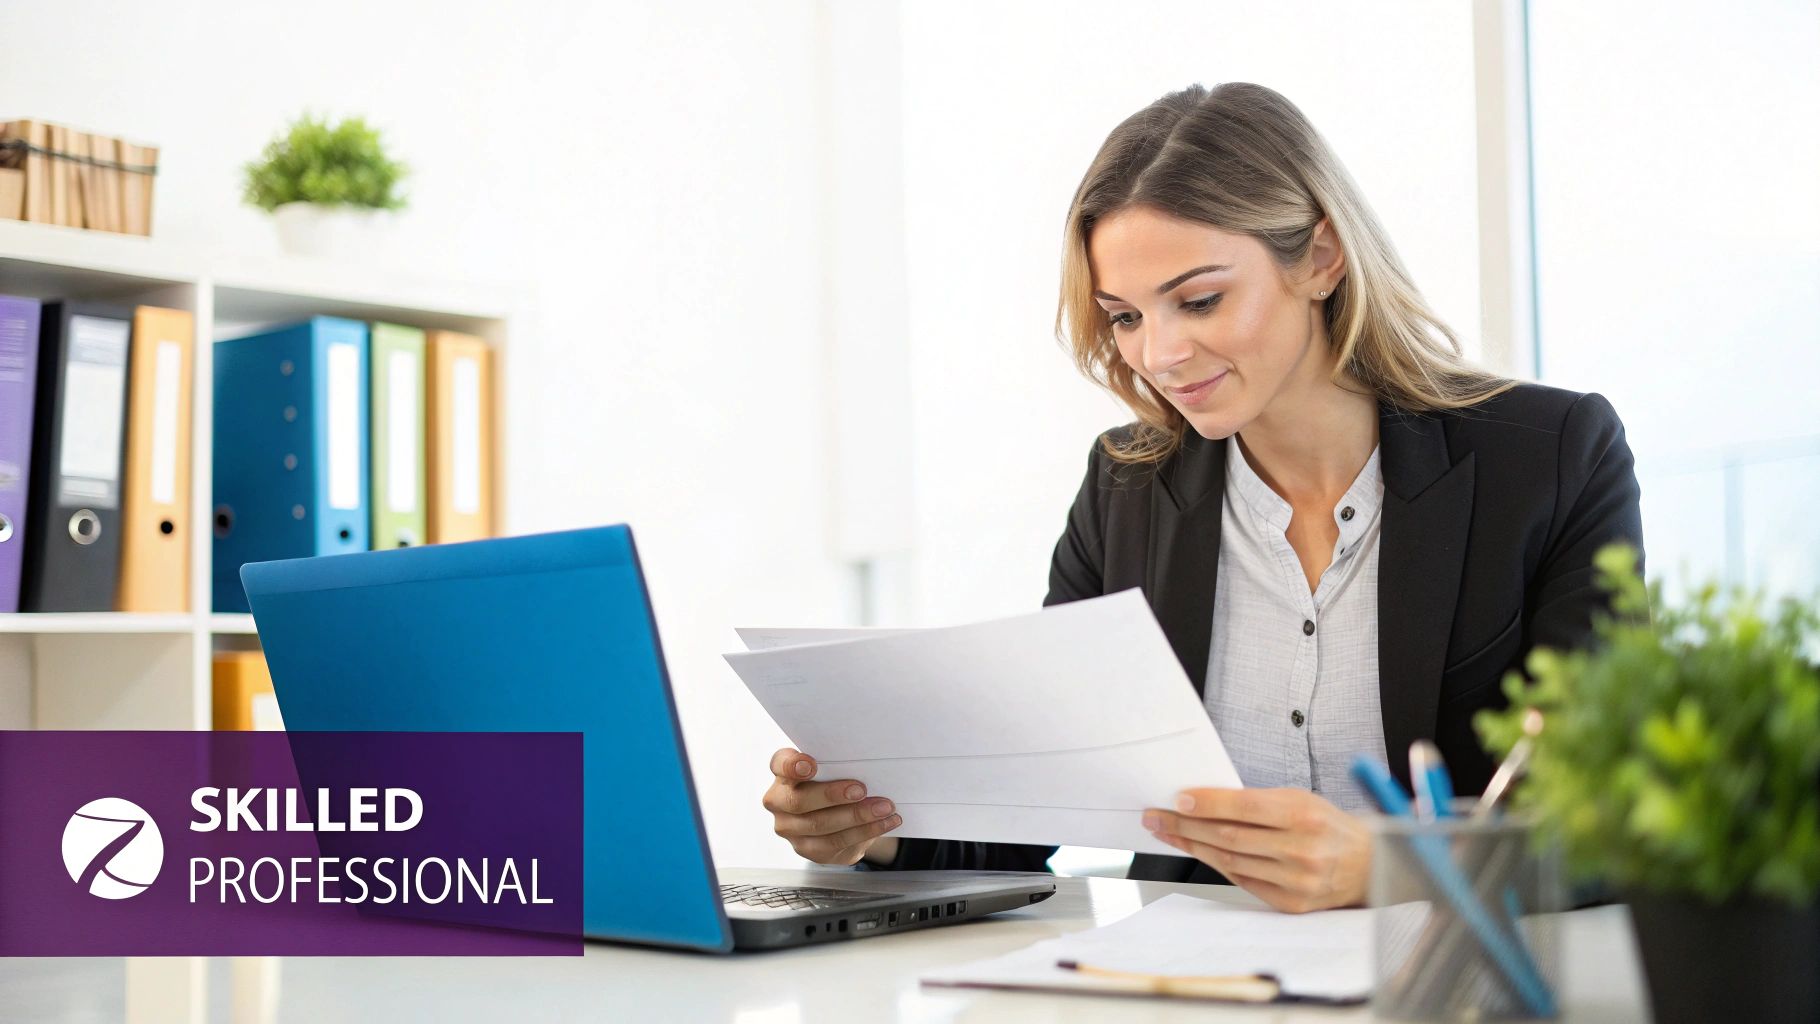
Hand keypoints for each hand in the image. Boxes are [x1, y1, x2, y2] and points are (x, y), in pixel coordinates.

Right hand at [762, 747, 902, 865]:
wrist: (839, 813)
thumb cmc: (835, 781)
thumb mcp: (834, 768)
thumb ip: (838, 764)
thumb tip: (866, 765)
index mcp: (783, 774)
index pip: (780, 765)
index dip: (792, 765)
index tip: (810, 765)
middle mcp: (778, 802)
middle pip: (798, 801)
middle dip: (832, 795)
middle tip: (861, 790)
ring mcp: (789, 828)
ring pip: (820, 825)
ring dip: (857, 816)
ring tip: (884, 808)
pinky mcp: (807, 849)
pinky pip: (835, 843)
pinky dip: (865, 832)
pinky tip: (885, 823)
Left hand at [1143, 787, 1370, 912]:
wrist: (1368, 865)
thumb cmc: (1328, 826)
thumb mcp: (1301, 800)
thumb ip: (1260, 802)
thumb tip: (1205, 801)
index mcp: (1304, 815)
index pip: (1244, 807)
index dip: (1208, 803)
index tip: (1178, 799)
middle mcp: (1301, 849)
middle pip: (1229, 837)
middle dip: (1186, 825)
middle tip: (1156, 816)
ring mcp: (1296, 880)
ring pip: (1231, 861)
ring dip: (1193, 846)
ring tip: (1167, 832)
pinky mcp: (1291, 903)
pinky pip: (1243, 881)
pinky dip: (1216, 865)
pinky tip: (1197, 852)